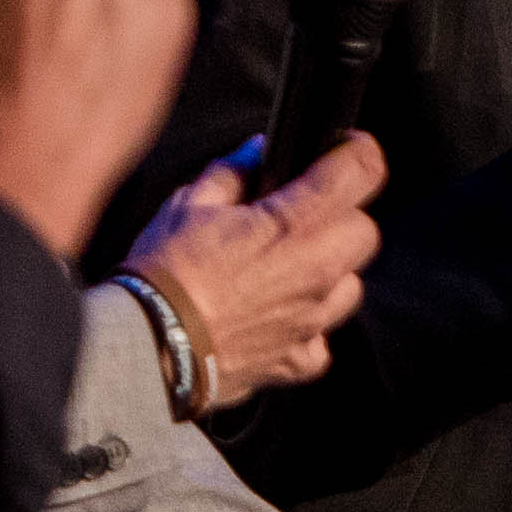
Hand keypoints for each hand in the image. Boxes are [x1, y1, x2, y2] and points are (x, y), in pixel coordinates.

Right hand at [129, 130, 385, 398]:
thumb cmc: (164, 272)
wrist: (146, 346)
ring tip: (285, 271)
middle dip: (342, 218)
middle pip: (364, 232)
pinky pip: (320, 340)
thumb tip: (258, 151)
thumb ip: (234, 171)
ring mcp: (311, 320)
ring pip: (350, 287)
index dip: (357, 152)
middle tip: (302, 218)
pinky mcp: (296, 361)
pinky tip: (274, 318)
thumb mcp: (190, 203)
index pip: (362, 171)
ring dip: (329, 274)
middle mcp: (316, 272)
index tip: (345, 151)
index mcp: (294, 223)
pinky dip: (305, 329)